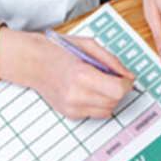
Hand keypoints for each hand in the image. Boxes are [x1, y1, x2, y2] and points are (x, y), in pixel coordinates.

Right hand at [0, 29, 133, 119]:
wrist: (32, 62)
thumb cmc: (57, 51)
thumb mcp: (88, 45)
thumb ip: (112, 61)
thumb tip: (129, 76)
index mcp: (82, 75)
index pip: (118, 90)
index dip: (126, 83)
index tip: (124, 77)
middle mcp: (76, 95)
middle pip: (114, 101)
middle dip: (118, 90)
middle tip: (110, 77)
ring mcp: (72, 107)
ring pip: (107, 110)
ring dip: (108, 97)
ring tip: (97, 82)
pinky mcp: (70, 114)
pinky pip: (95, 113)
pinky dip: (96, 102)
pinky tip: (86, 90)